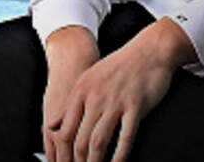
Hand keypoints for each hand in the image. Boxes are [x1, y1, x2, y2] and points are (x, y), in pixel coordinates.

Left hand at [46, 19, 195, 161]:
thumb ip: (72, 101)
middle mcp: (95, 97)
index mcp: (80, 91)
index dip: (62, 151)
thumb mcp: (89, 78)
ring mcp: (115, 102)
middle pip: (79, 139)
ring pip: (98, 141)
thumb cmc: (119, 66)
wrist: (149, 51)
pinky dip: (120, 156)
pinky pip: (125, 138)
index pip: (64, 128)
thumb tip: (54, 123)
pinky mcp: (135, 107)